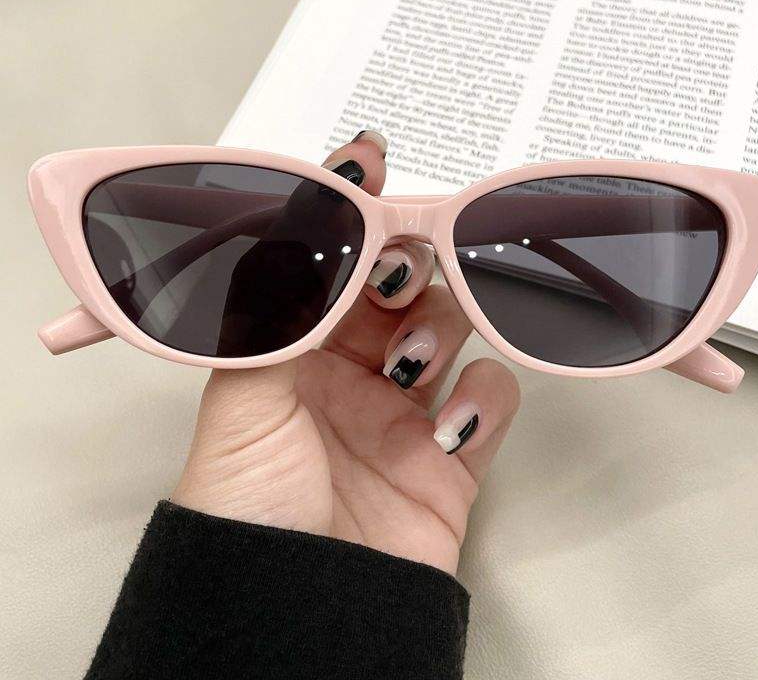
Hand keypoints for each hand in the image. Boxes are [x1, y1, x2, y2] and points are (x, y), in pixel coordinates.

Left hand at [172, 134, 520, 573]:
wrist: (298, 618)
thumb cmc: (248, 516)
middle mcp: (351, 376)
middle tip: (409, 254)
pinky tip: (450, 424)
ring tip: (412, 363)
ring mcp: (406, 414)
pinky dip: (483, 399)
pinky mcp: (453, 456)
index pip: (331, 268)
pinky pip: (490, 400)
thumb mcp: (244, 404)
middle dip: (407, 265)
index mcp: (296, 354)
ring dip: (441, 331)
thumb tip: (300, 224)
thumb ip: (275, 312)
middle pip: (398, 290)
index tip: (368, 162)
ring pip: (450, 331)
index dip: (349, 217)